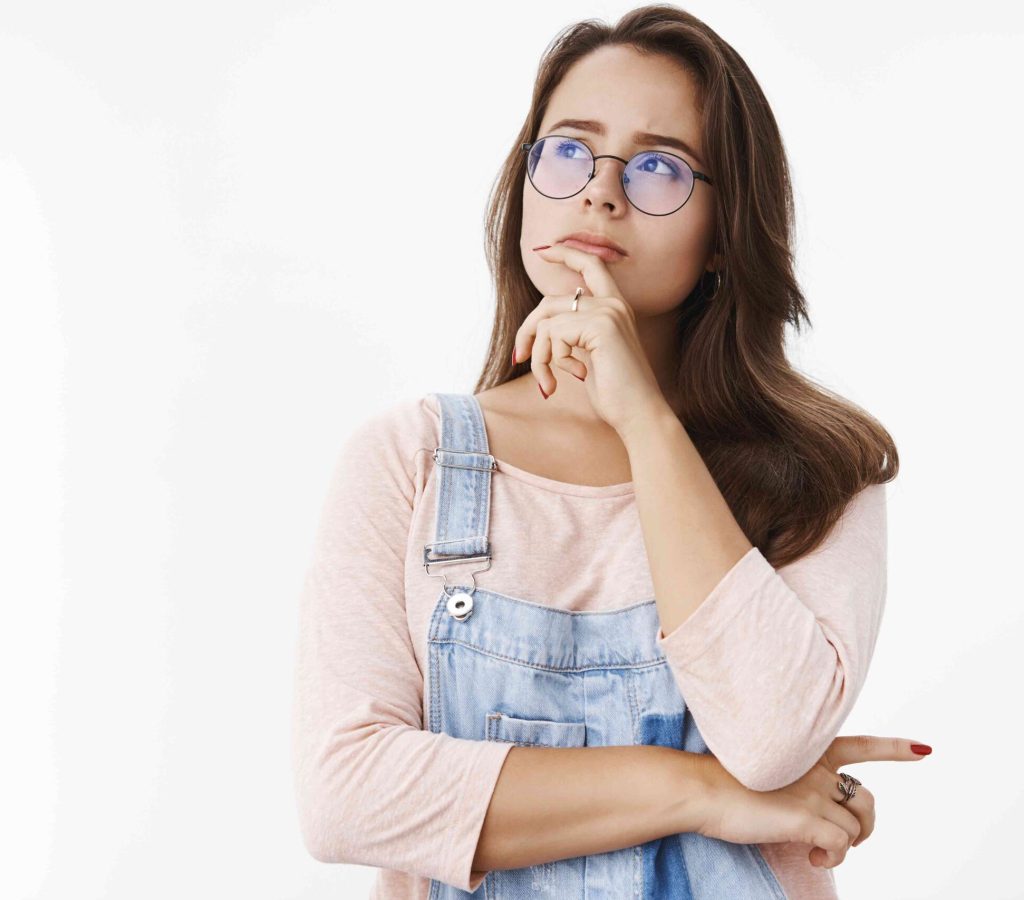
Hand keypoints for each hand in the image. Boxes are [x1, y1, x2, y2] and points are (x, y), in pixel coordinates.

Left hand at [514, 243, 670, 436]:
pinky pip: (553, 335)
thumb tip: (539, 327)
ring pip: (546, 321)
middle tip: (520, 358)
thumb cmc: (615, 393)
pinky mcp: (601, 325)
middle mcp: (613, 304)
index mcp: (615, 308)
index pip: (590, 265)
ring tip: (548, 382)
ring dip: (539, 357)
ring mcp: (608, 312)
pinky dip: (550, 362)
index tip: (542, 251)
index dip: (565, 253)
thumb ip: (573, 334)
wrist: (639, 414)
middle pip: (549, 302)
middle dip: (527, 331)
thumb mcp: (590, 357)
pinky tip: (570, 379)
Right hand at [694, 734, 929, 868]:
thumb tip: (806, 808)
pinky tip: (813, 857)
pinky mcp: (806, 818)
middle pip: (866, 799)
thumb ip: (791, 777)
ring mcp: (813, 791)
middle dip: (864, 824)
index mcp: (807, 749)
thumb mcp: (763, 767)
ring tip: (824, 849)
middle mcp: (816, 767)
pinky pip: (842, 845)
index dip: (895, 750)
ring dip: (850, 843)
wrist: (699, 788)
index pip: (861, 745)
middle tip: (845, 839)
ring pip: (858, 824)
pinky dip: (833, 857)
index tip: (923, 750)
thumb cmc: (719, 780)